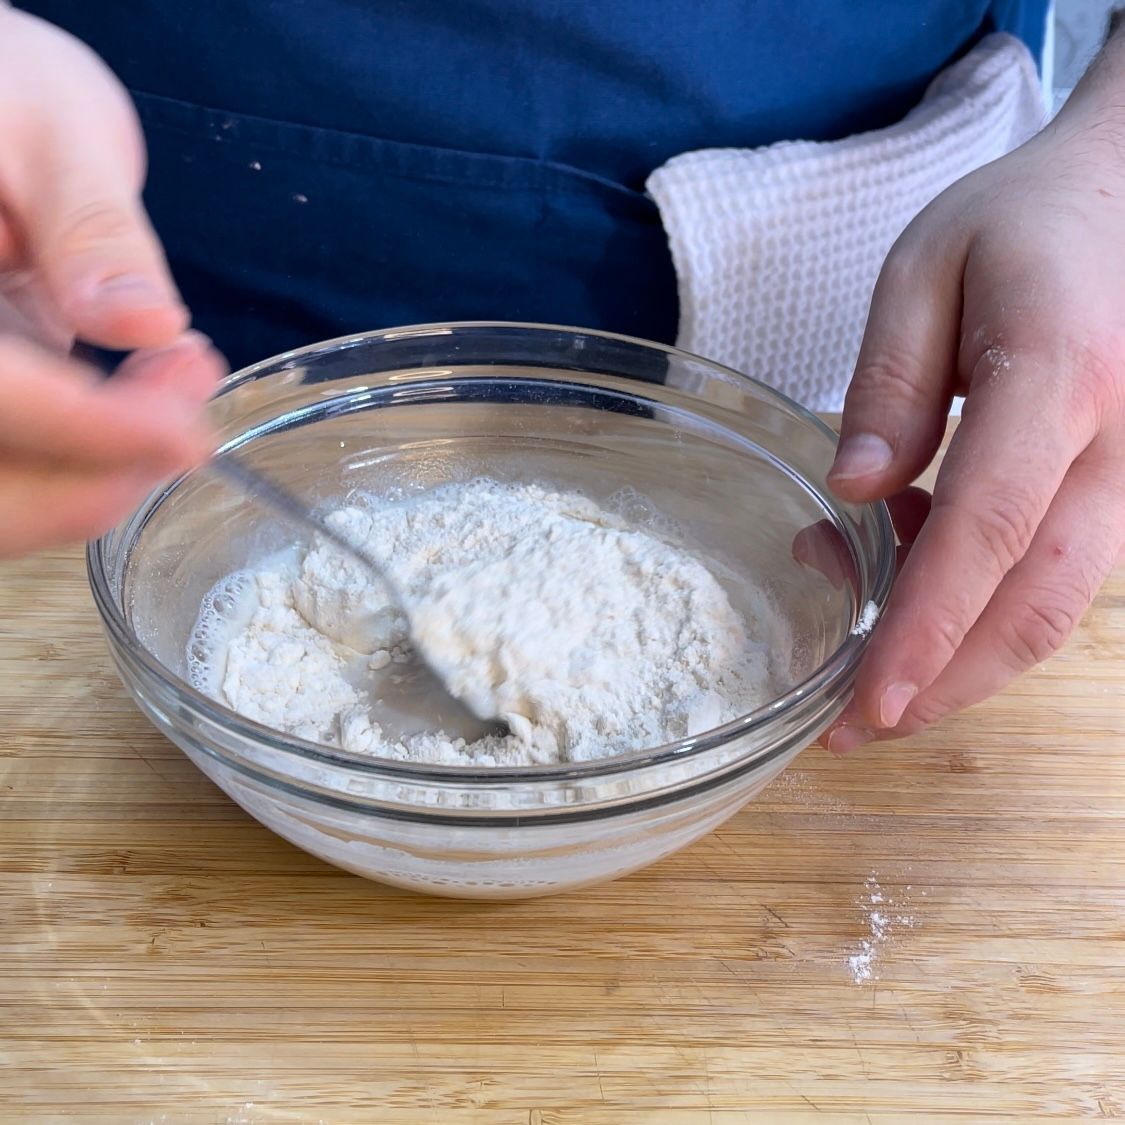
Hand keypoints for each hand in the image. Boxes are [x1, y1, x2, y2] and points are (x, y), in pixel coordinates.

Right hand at [0, 9, 223, 557]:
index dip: (95, 433)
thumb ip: (91, 229)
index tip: (191, 435)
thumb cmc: (5, 91)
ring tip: (183, 379)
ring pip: (12, 498)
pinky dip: (98, 462)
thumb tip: (145, 322)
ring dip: (108, 475)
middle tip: (194, 400)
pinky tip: (154, 395)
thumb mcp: (47, 128)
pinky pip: (31, 473)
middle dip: (106, 471)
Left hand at [822, 40, 1124, 752]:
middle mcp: (1116, 446)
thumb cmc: (1019, 226)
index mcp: (1060, 378)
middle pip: (1035, 604)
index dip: (925, 629)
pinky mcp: (1118, 492)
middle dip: (941, 683)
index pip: (986, 532)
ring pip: (1050, 606)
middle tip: (849, 727)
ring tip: (861, 635)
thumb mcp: (924, 271)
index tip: (867, 703)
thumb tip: (855, 490)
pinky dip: (977, 601)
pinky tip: (911, 560)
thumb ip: (890, 382)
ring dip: (955, 651)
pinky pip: (1052, 573)